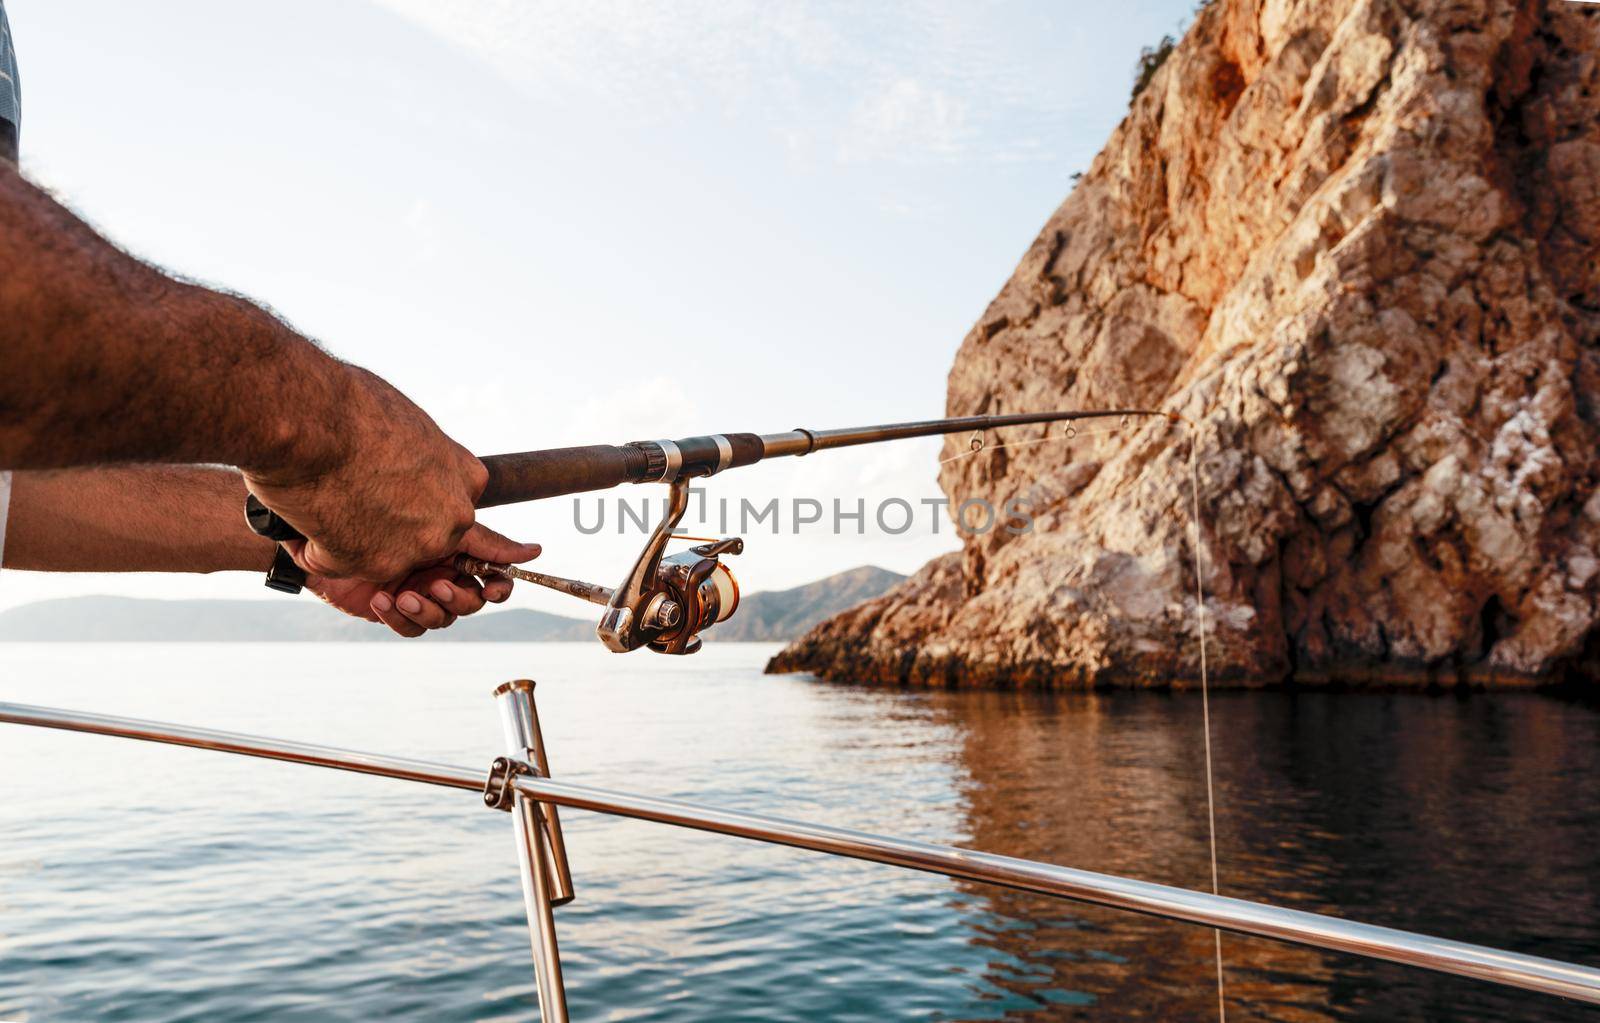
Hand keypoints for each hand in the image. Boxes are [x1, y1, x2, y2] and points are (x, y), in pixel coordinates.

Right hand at [243, 367, 487, 581]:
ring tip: (321, 498)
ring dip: (347, 535)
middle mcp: (451, 520)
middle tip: (348, 493)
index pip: (446, 500)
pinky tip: (301, 513)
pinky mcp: (373, 568)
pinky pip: (334, 563)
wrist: (311, 423)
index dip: (410, 492)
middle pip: (419, 534)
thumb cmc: (350, 406)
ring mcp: (415, 549)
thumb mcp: (408, 423)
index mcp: (466, 479)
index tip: (383, 480)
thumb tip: (406, 462)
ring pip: (376, 553)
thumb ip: (419, 456)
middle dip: (385, 522)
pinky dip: (311, 547)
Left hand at [307, 524, 540, 636]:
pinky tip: (380, 599)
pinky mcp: (392, 607)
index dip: (507, 567)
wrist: (305, 520)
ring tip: (407, 595)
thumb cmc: (358, 498)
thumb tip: (531, 550)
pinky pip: (412, 628)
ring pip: (447, 614)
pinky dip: (401, 618)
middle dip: (466, 595)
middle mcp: (439, 562)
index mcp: (452, 534)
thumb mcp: (421, 509)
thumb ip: (472, 534)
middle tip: (440, 586)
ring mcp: (416, 585)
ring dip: (434, 609)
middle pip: (475, 594)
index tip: (520, 565)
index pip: (491, 554)